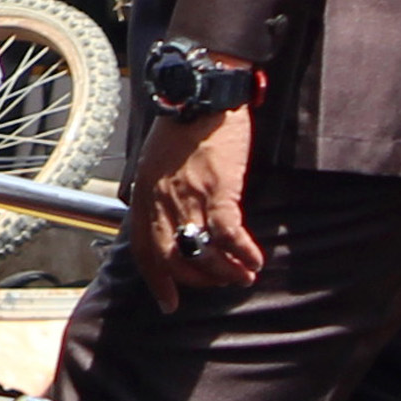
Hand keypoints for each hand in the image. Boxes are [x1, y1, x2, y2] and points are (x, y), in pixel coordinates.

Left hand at [127, 109, 263, 311]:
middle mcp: (161, 204)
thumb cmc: (179, 127)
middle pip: (174, 260)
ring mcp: (189, 198)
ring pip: (202, 252)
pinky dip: (242, 252)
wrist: (201, 96)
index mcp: (145, 199)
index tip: (169, 304)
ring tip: (243, 276)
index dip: (158, 283)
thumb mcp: (151, 164)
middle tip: (218, 284)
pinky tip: (255, 260)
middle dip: (197, 281)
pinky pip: (229, 233)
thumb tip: (156, 216)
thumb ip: (153, 194)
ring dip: (224, 272)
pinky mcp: (218, 188)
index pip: (145, 253)